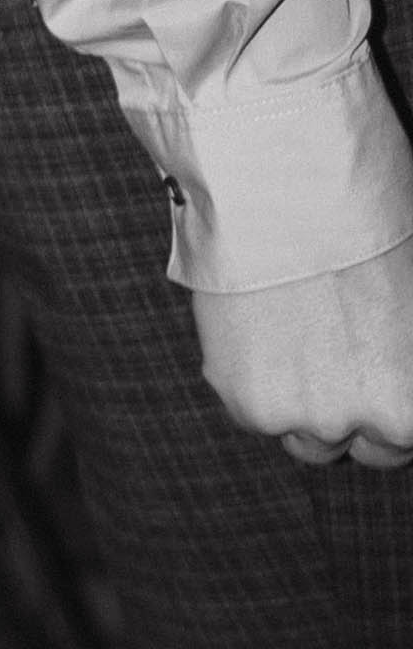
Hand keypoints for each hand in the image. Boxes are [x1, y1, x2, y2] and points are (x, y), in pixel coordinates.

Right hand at [192, 236, 412, 464]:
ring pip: (306, 438)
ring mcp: (308, 419)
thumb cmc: (372, 231)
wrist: (296, 198)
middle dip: (356, 418)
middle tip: (339, 363)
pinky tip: (260, 331)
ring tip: (296, 340)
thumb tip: (392, 358)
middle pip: (367, 451)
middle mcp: (372, 425)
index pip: (408, 439)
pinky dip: (255, 383)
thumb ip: (405, 353)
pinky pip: (255, 413)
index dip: (395, 406)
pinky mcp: (250, 403)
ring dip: (302, 405)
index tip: (380, 379)